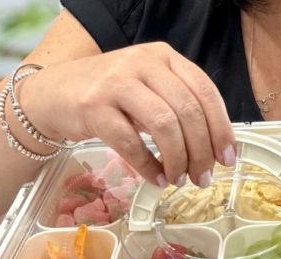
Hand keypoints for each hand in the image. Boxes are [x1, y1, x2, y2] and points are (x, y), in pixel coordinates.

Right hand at [19, 42, 235, 187]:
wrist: (53, 93)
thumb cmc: (109, 95)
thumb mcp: (148, 88)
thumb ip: (178, 106)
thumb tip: (214, 147)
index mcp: (164, 57)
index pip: (204, 91)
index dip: (221, 128)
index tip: (227, 157)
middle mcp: (143, 64)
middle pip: (187, 111)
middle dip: (201, 151)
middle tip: (203, 177)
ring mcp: (117, 83)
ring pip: (163, 126)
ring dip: (177, 160)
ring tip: (179, 179)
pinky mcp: (94, 107)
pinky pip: (131, 143)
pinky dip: (148, 166)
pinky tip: (156, 178)